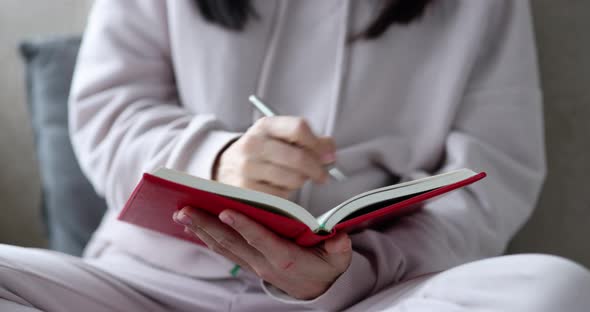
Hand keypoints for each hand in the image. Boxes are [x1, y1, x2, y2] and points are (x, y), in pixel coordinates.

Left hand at [174, 207, 352, 299]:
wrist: (315, 289)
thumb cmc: (325, 266)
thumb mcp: (338, 258)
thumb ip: (339, 248)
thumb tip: (338, 237)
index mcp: (286, 259)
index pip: (262, 241)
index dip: (244, 226)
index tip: (226, 211)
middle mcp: (264, 263)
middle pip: (232, 243)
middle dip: (207, 225)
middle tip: (185, 210)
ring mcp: (253, 264)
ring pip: (223, 247)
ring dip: (200, 230)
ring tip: (181, 214)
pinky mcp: (247, 262)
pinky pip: (224, 250)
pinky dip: (206, 238)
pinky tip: (192, 226)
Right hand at [214, 116, 335, 198]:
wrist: (225, 167)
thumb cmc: (262, 152)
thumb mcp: (280, 137)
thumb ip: (309, 140)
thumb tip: (330, 151)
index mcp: (265, 126)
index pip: (299, 128)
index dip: (318, 144)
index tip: (328, 156)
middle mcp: (253, 144)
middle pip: (299, 157)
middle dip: (317, 169)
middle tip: (322, 176)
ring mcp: (247, 167)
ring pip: (292, 178)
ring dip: (300, 181)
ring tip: (293, 178)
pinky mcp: (245, 190)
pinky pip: (281, 195)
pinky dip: (286, 194)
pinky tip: (278, 187)